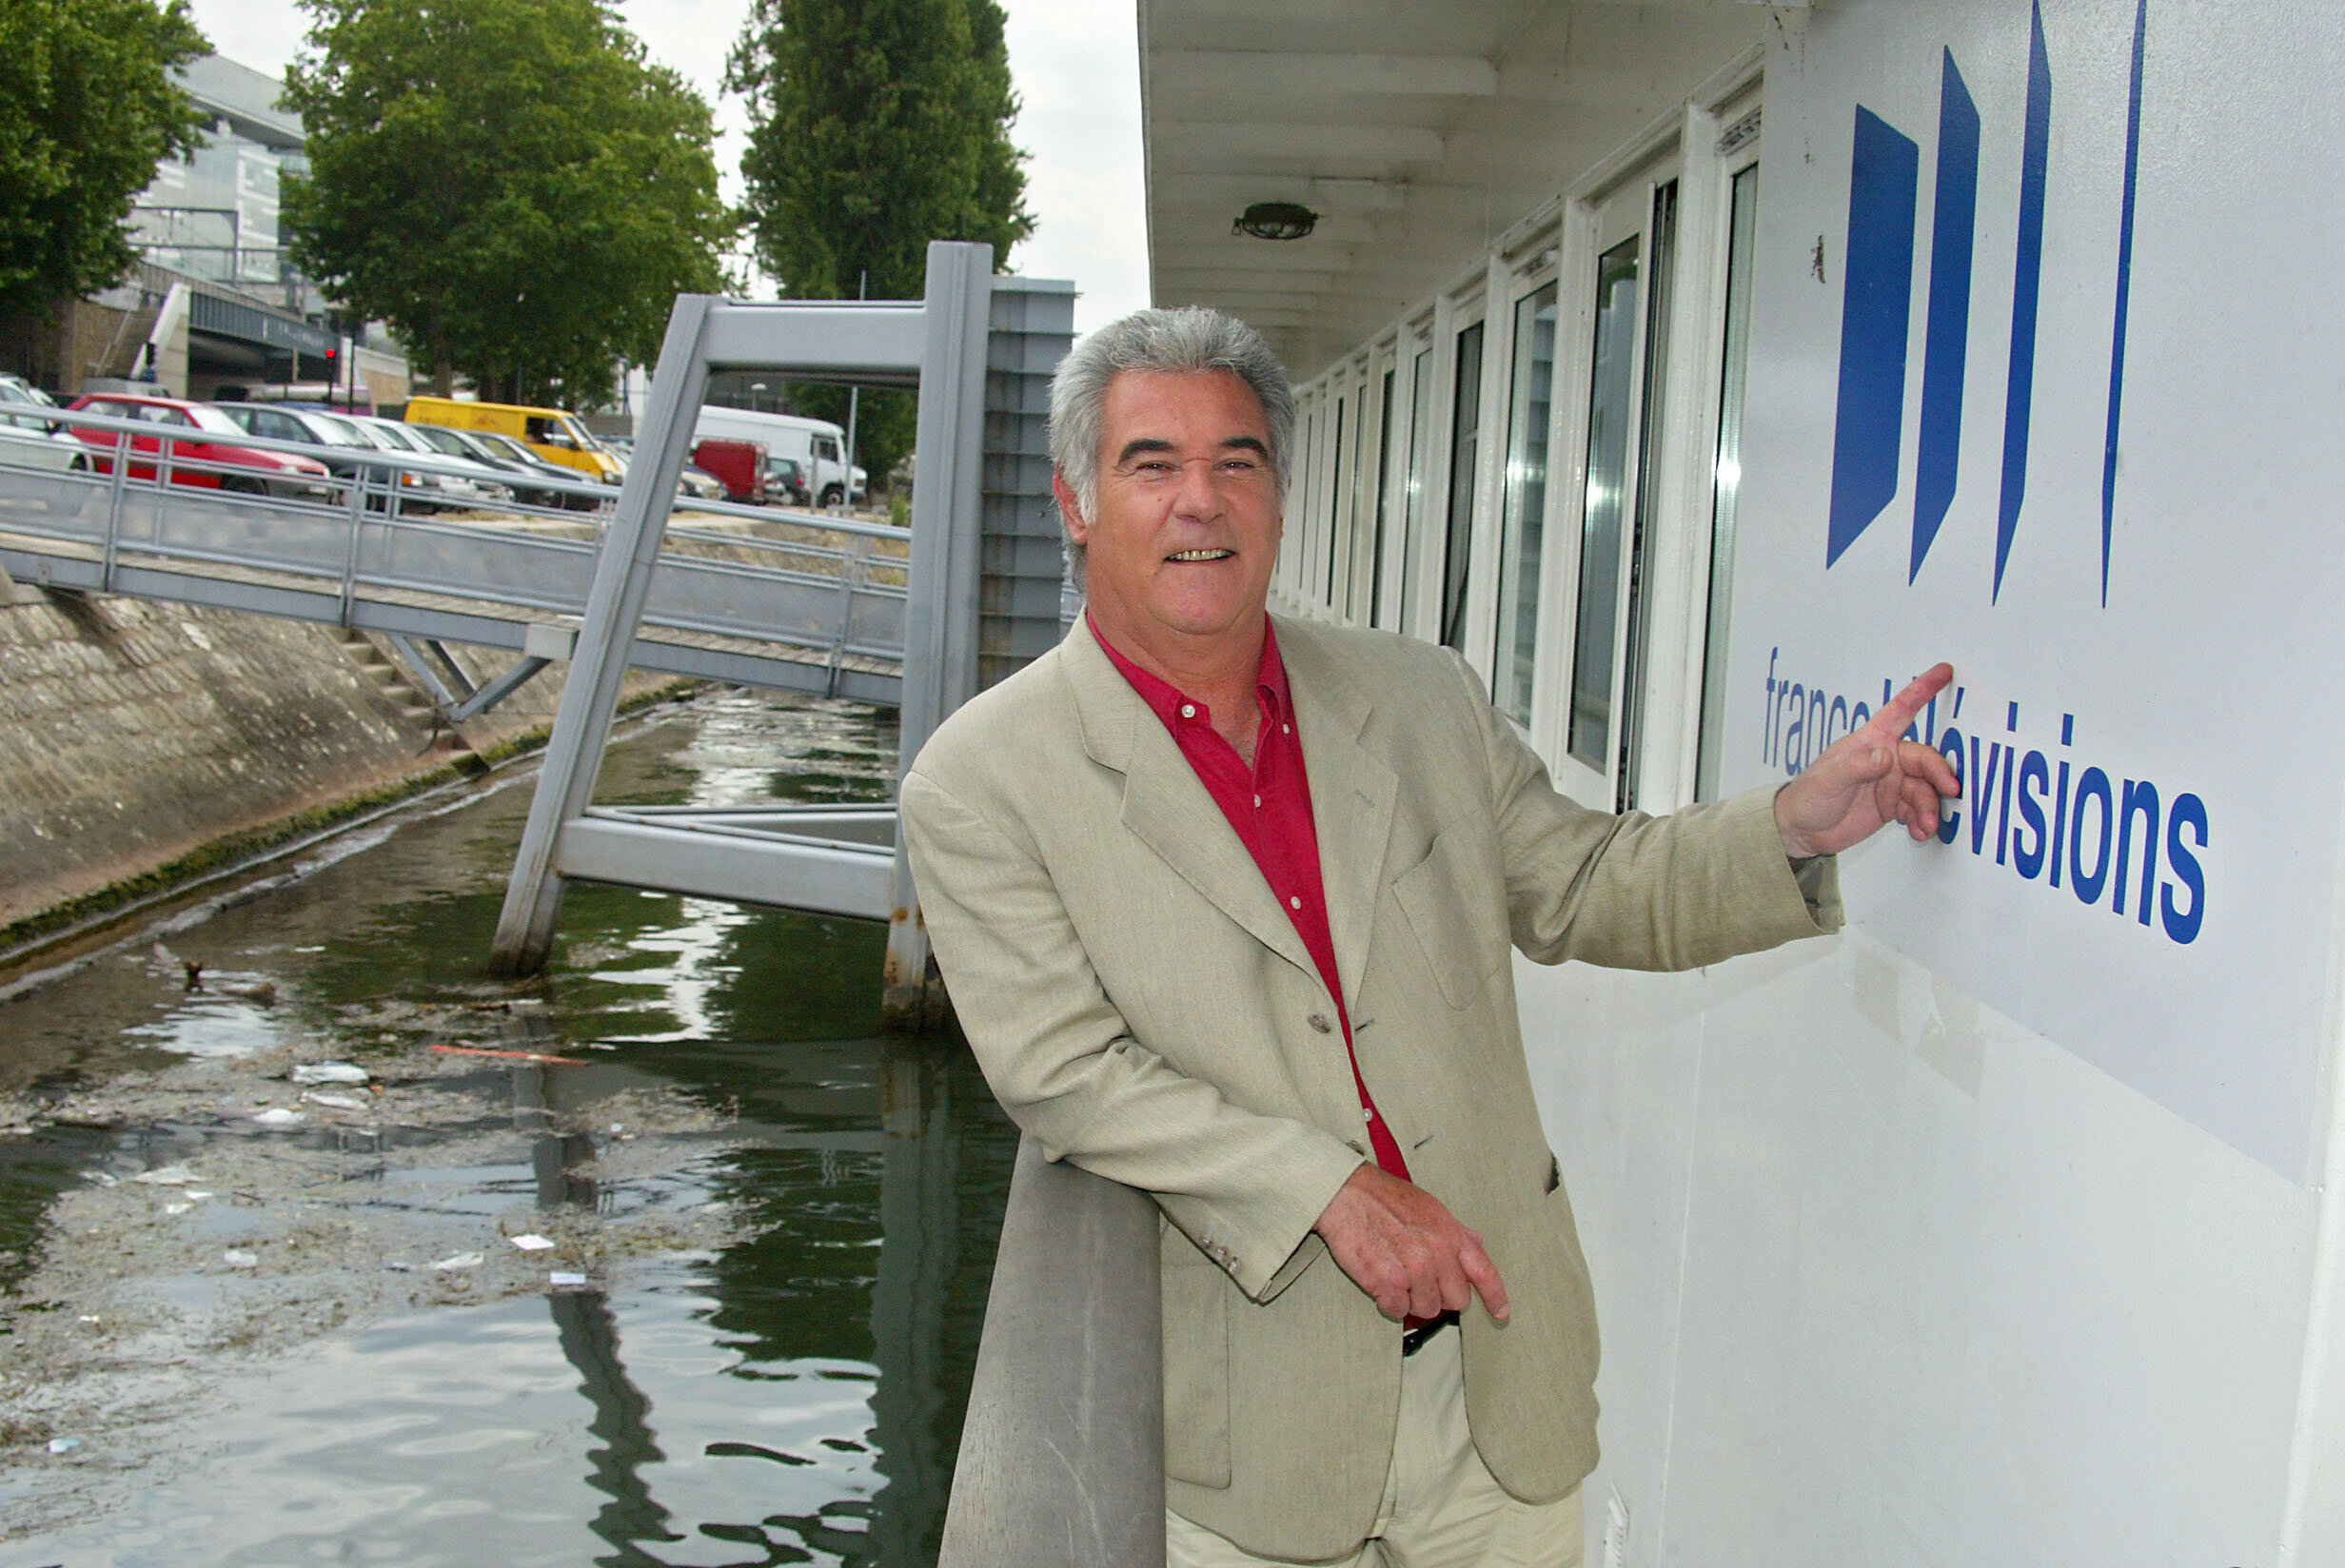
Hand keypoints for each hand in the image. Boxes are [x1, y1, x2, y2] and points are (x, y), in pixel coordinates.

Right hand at [1311, 1162, 1509, 1323]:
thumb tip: (1477, 1242)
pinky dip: (1389, 1302)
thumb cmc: (1385, 1197)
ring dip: (1413, 1299)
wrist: (1346, 1194)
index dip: (1495, 1297)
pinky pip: (1398, 1311)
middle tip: (1421, 1280)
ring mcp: (1413, 1270)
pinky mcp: (1387, 1282)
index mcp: (1451, 1233)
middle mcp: (1437, 1253)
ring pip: (1427, 1309)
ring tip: (1397, 1274)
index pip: (1484, 1272)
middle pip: (1456, 1300)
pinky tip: (1381, 1282)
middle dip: (1441, 1295)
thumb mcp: (1429, 1206)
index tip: (1501, 1313)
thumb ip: (1455, 1230)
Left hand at [1774, 662, 1962, 857]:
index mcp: (1871, 741)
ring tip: (1927, 825)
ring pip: (1924, 789)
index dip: (1922, 689)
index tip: (1944, 671)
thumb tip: (1885, 755)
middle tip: (1949, 791)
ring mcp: (1891, 783)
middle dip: (1939, 774)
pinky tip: (1919, 831)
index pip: (1901, 710)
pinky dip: (1922, 820)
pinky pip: (1918, 810)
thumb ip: (1856, 766)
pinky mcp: (1893, 806)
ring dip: (1930, 806)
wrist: (1802, 830)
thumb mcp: (1828, 779)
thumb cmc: (1809, 796)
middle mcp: (1887, 758)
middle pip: (1924, 759)